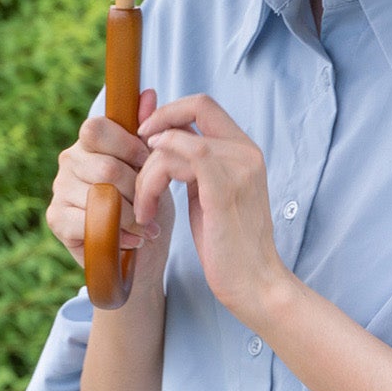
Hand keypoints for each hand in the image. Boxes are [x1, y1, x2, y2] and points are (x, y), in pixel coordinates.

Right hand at [46, 89, 175, 271]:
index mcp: (90, 140)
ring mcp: (59, 188)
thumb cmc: (148, 201)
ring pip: (99, 197)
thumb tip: (149, 93)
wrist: (144, 251)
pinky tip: (130, 240)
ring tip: (146, 226)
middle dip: (136, 189)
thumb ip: (148, 130)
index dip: (128, 146)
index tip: (149, 164)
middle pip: (105, 168)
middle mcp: (69, 159)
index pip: (97, 129)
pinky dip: (116, 234)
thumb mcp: (154, 165)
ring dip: (131, 216)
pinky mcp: (56, 218)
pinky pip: (86, 222)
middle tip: (151, 203)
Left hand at [134, 94, 288, 325]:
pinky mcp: (225, 188)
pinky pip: (185, 156)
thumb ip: (192, 162)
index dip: (170, 111)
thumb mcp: (208, 193)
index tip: (146, 136)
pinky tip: (148, 199)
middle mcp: (246, 152)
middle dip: (157, 124)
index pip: (204, 104)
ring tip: (144, 207)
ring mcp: (239, 168)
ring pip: (177, 141)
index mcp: (244, 150)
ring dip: (148, 172)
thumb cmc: (228, 245)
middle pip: (194, 107)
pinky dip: (157, 172)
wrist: (255, 286)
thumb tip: (160, 136)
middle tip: (135, 160)